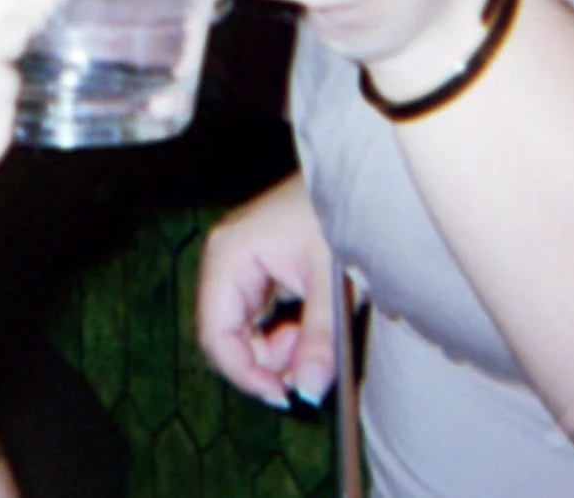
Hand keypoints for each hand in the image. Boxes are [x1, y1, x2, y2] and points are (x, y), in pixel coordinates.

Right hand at [196, 174, 339, 408]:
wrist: (357, 178)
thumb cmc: (338, 214)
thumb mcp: (331, 283)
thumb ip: (320, 339)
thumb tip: (308, 391)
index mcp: (229, 256)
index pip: (216, 333)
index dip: (244, 372)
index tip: (282, 394)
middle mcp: (225, 260)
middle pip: (227, 335)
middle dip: (266, 358)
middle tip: (310, 360)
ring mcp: (240, 264)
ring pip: (244, 330)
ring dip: (278, 346)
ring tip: (314, 330)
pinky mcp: (258, 270)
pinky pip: (258, 317)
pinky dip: (283, 331)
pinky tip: (308, 321)